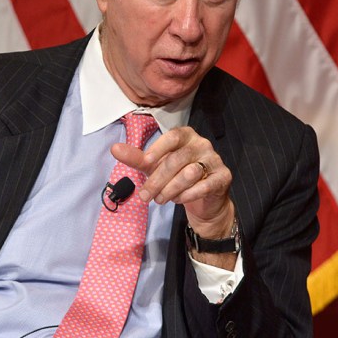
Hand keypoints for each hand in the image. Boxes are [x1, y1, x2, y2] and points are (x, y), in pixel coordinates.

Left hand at [111, 126, 235, 241]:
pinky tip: (179, 200)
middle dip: (158, 180)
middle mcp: (203, 144)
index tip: (146, 162)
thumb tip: (114, 148)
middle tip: (145, 196)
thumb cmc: (176, 178)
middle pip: (178, 159)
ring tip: (162, 199)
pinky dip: (187, 195)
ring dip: (171, 189)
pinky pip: (204, 185)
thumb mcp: (154, 168)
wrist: (203, 201)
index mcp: (186, 136)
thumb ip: (137, 158)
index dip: (159, 148)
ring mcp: (215, 160)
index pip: (173, 136)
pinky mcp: (223, 177)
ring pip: (190, 173)